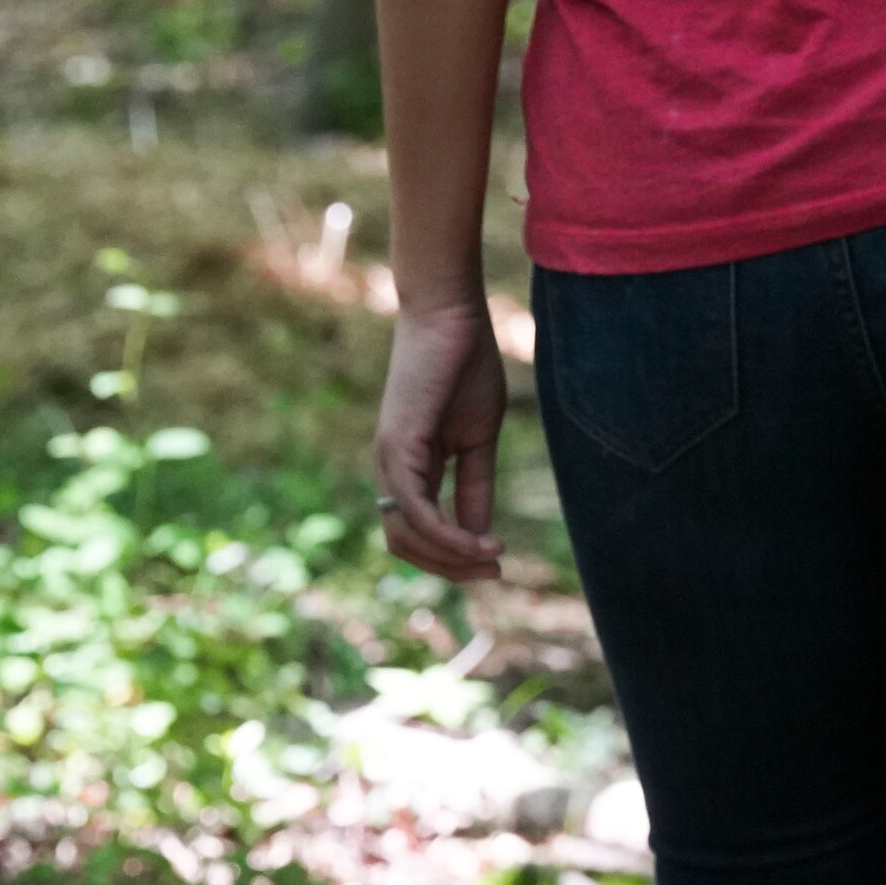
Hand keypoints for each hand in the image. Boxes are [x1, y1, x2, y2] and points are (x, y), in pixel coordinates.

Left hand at [373, 299, 510, 583]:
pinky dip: (446, 533)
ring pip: (405, 535)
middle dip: (449, 568)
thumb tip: (481, 536)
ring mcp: (388, 459)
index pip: (417, 533)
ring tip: (491, 559)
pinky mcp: (397, 446)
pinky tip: (480, 541)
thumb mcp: (478, 437)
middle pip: (405, 545)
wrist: (450, 312)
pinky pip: (414, 508)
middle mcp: (389, 470)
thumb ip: (475, 485)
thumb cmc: (465, 364)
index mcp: (407, 468)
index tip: (496, 565)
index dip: (453, 557)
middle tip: (494, 573)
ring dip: (448, 558)